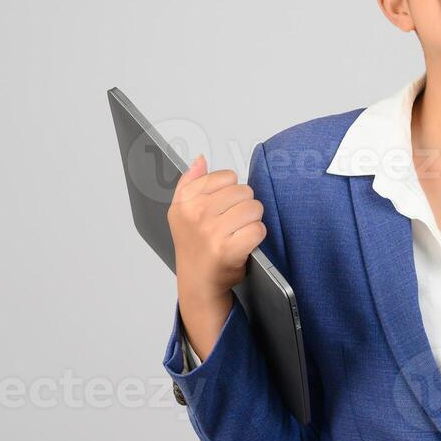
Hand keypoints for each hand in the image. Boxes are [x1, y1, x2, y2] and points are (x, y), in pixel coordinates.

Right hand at [167, 154, 266, 358]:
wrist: (198, 282)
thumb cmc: (194, 246)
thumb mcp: (181, 212)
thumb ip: (190, 182)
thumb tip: (200, 159)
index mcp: (185, 201)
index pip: (227, 177)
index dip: (231, 192)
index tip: (221, 208)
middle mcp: (196, 214)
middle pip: (244, 191)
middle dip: (244, 206)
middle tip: (232, 224)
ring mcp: (211, 232)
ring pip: (254, 208)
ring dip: (252, 221)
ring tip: (238, 233)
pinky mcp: (228, 249)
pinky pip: (258, 229)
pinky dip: (256, 237)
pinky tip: (244, 244)